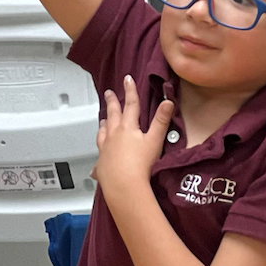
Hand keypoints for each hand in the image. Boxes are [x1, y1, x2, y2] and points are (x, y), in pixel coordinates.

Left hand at [93, 75, 173, 197]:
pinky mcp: (101, 164)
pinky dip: (99, 153)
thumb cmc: (141, 164)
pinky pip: (99, 156)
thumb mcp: (155, 141)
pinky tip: (97, 160)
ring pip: (103, 132)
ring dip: (104, 124)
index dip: (130, 90)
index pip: (130, 104)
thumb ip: (161, 121)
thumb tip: (168, 101)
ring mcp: (105, 149)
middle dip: (112, 102)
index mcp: (127, 127)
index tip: (127, 79)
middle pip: (112, 114)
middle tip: (108, 93)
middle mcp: (113, 135)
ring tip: (103, 120)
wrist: (124, 186)